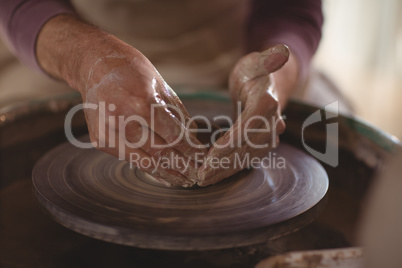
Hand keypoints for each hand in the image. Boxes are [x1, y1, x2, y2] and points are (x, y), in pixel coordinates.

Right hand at [36, 15, 205, 186]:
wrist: (93, 65)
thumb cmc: (132, 71)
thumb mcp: (160, 85)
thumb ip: (177, 113)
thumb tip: (193, 137)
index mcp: (143, 103)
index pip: (174, 135)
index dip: (190, 150)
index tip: (203, 157)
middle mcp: (124, 120)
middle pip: (161, 153)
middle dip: (183, 167)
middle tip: (197, 175)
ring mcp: (109, 133)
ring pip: (145, 162)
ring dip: (168, 175)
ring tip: (184, 181)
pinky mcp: (100, 142)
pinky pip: (130, 159)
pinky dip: (149, 168)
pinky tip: (164, 175)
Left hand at [197, 44, 288, 185]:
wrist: (267, 85)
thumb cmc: (255, 72)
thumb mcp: (258, 61)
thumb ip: (267, 59)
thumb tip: (281, 52)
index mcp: (267, 103)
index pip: (247, 128)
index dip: (229, 144)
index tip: (209, 157)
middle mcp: (272, 124)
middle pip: (246, 148)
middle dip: (223, 164)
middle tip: (200, 175)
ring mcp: (268, 136)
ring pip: (245, 158)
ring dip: (225, 171)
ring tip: (203, 181)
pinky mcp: (261, 144)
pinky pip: (245, 159)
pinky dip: (229, 169)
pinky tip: (214, 176)